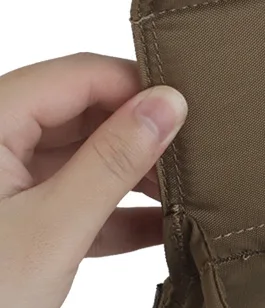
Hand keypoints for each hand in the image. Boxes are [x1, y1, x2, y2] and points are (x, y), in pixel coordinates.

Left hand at [0, 53, 186, 307]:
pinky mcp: (16, 220)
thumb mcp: (55, 228)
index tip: (194, 117)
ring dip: (136, 178)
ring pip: (84, 157)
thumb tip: (168, 104)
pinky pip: (75, 199)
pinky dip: (116, 214)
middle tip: (201, 164)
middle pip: (85, 113)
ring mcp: (4, 183)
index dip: (139, 88)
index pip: (79, 76)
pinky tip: (163, 231)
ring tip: (190, 200)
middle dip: (144, 136)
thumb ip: (114, 161)